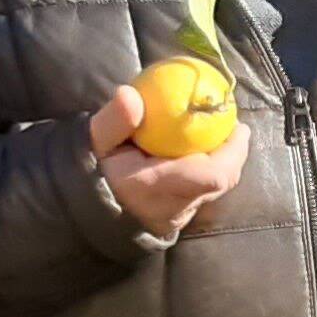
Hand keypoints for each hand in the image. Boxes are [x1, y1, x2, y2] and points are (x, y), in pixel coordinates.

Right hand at [87, 77, 250, 235]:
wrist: (77, 211)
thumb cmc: (89, 171)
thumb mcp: (94, 142)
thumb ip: (114, 121)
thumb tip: (131, 94)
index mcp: (155, 187)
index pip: (209, 177)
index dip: (232, 153)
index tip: (240, 127)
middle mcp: (171, 208)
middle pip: (220, 184)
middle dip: (232, 155)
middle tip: (235, 127)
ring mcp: (172, 218)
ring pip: (211, 192)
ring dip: (221, 164)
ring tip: (221, 136)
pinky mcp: (170, 222)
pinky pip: (200, 196)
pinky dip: (207, 174)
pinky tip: (201, 154)